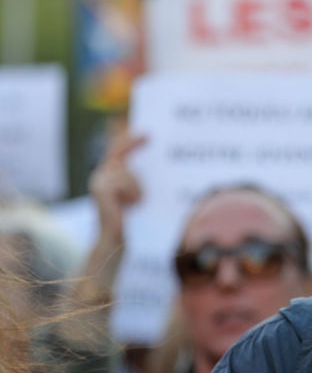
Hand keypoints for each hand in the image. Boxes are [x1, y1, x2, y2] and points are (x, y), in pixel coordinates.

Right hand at [88, 131, 146, 248]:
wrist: (115, 239)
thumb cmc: (130, 218)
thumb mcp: (136, 194)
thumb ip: (137, 178)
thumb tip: (152, 163)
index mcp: (108, 175)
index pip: (117, 151)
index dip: (129, 140)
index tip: (147, 134)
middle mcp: (100, 176)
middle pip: (119, 154)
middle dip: (133, 147)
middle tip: (148, 142)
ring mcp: (98, 182)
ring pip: (126, 171)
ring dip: (137, 187)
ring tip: (135, 202)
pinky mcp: (100, 190)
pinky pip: (125, 182)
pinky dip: (133, 193)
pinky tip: (130, 205)